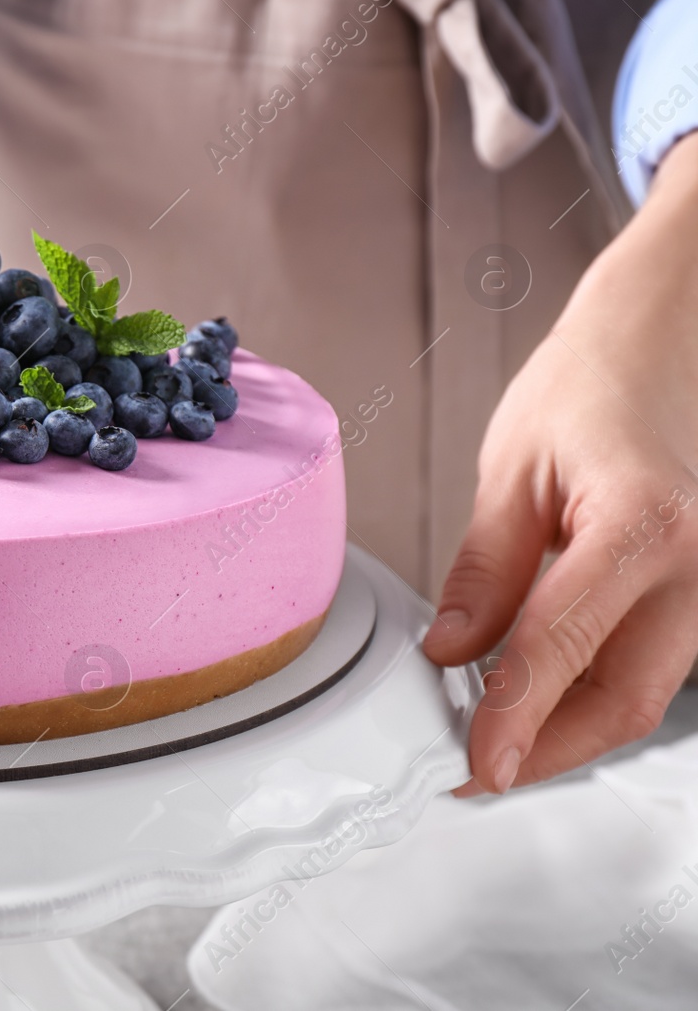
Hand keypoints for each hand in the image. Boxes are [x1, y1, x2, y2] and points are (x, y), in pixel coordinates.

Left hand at [424, 134, 697, 793]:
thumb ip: (485, 572)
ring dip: (573, 730)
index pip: (562, 650)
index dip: (511, 720)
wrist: (662, 341)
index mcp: (643, 526)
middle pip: (625, 699)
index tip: (472, 765)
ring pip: (646, 692)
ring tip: (496, 740)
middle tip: (475, 772)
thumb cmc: (590, 387)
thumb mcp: (512, 471)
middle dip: (548, 750)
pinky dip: (596, 693)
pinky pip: (655, 663)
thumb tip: (452, 654)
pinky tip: (541, 699)